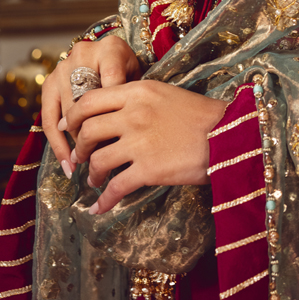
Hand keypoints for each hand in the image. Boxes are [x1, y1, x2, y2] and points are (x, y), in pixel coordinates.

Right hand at [41, 36, 141, 170]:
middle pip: (86, 102)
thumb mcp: (138, 78)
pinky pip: (49, 118)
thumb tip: (125, 138)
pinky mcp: (48, 82)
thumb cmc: (129, 72)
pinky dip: (58, 144)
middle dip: (95, 134)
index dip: (115, 114)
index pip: (112, 84)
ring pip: (68, 113)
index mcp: (110, 49)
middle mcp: (82, 54)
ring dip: (77, 142)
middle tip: (105, 160)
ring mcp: (62, 68)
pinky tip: (68, 163)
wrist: (111, 57)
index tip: (120, 143)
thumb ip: (131, 99)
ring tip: (86, 166)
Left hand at [65, 80, 227, 213]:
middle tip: (80, 157)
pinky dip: (103, 201)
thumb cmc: (201, 116)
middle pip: (87, 130)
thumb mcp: (167, 95)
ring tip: (94, 180)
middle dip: (79, 147)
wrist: (229, 134)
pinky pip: (115, 188)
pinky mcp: (148, 169)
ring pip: (97, 160)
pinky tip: (99, 208)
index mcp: (138, 92)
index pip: (90, 99)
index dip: (73, 116)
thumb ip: (139, 100)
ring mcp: (140, 141)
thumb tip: (115, 114)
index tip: (69, 128)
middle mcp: (134, 114)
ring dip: (91, 174)